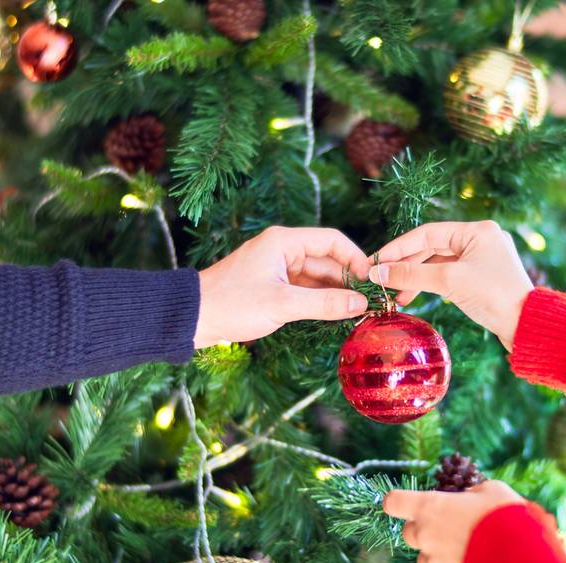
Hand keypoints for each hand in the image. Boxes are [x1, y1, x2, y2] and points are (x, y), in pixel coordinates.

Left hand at [194, 226, 369, 347]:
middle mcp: (282, 251)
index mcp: (284, 242)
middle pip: (326, 261)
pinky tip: (335, 315)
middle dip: (348, 281)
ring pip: (316, 279)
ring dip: (335, 294)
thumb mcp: (283, 304)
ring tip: (358, 312)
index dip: (355, 259)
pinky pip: (304, 291)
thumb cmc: (232, 304)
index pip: (332, 241)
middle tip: (370, 302)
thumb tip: (360, 304)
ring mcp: (277, 270)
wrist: (194, 318)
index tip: (372, 280)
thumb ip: (324, 304)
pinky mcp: (272, 288)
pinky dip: (319, 302)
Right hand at [370, 221, 532, 350]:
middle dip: (406, 266)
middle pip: (432, 248)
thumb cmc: (493, 296)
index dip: (399, 248)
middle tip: (382, 281)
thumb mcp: (449, 281)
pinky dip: (431, 284)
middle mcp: (481, 239)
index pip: (427, 233)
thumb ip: (412, 274)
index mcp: (477, 230)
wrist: (526, 325)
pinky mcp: (483, 277)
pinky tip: (415, 295)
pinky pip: (449, 275)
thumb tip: (378, 272)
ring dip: (417, 278)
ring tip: (397, 295)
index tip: (376, 262)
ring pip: (439, 263)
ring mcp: (483, 258)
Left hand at [383, 481, 523, 562]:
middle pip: (408, 534)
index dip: (399, 503)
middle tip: (451, 531)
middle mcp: (425, 535)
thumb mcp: (493, 491)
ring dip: (439, 558)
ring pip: (424, 561)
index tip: (406, 504)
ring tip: (469, 556)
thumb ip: (473, 493)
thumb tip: (469, 497)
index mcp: (431, 507)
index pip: (394, 502)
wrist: (523, 561)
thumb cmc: (508, 518)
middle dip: (424, 532)